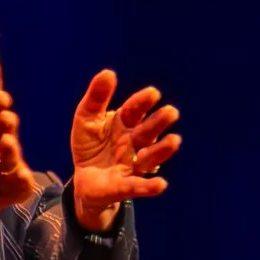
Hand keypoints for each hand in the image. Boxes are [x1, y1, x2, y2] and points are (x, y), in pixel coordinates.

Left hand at [68, 70, 180, 230]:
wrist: (85, 180)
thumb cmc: (90, 145)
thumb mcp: (86, 120)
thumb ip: (96, 99)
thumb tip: (108, 73)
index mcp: (125, 123)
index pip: (134, 110)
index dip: (142, 102)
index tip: (152, 94)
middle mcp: (134, 142)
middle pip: (148, 131)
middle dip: (159, 122)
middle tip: (171, 112)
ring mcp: (133, 164)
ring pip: (150, 156)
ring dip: (162, 149)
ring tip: (174, 141)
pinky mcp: (125, 186)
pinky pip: (138, 186)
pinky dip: (149, 186)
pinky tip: (160, 185)